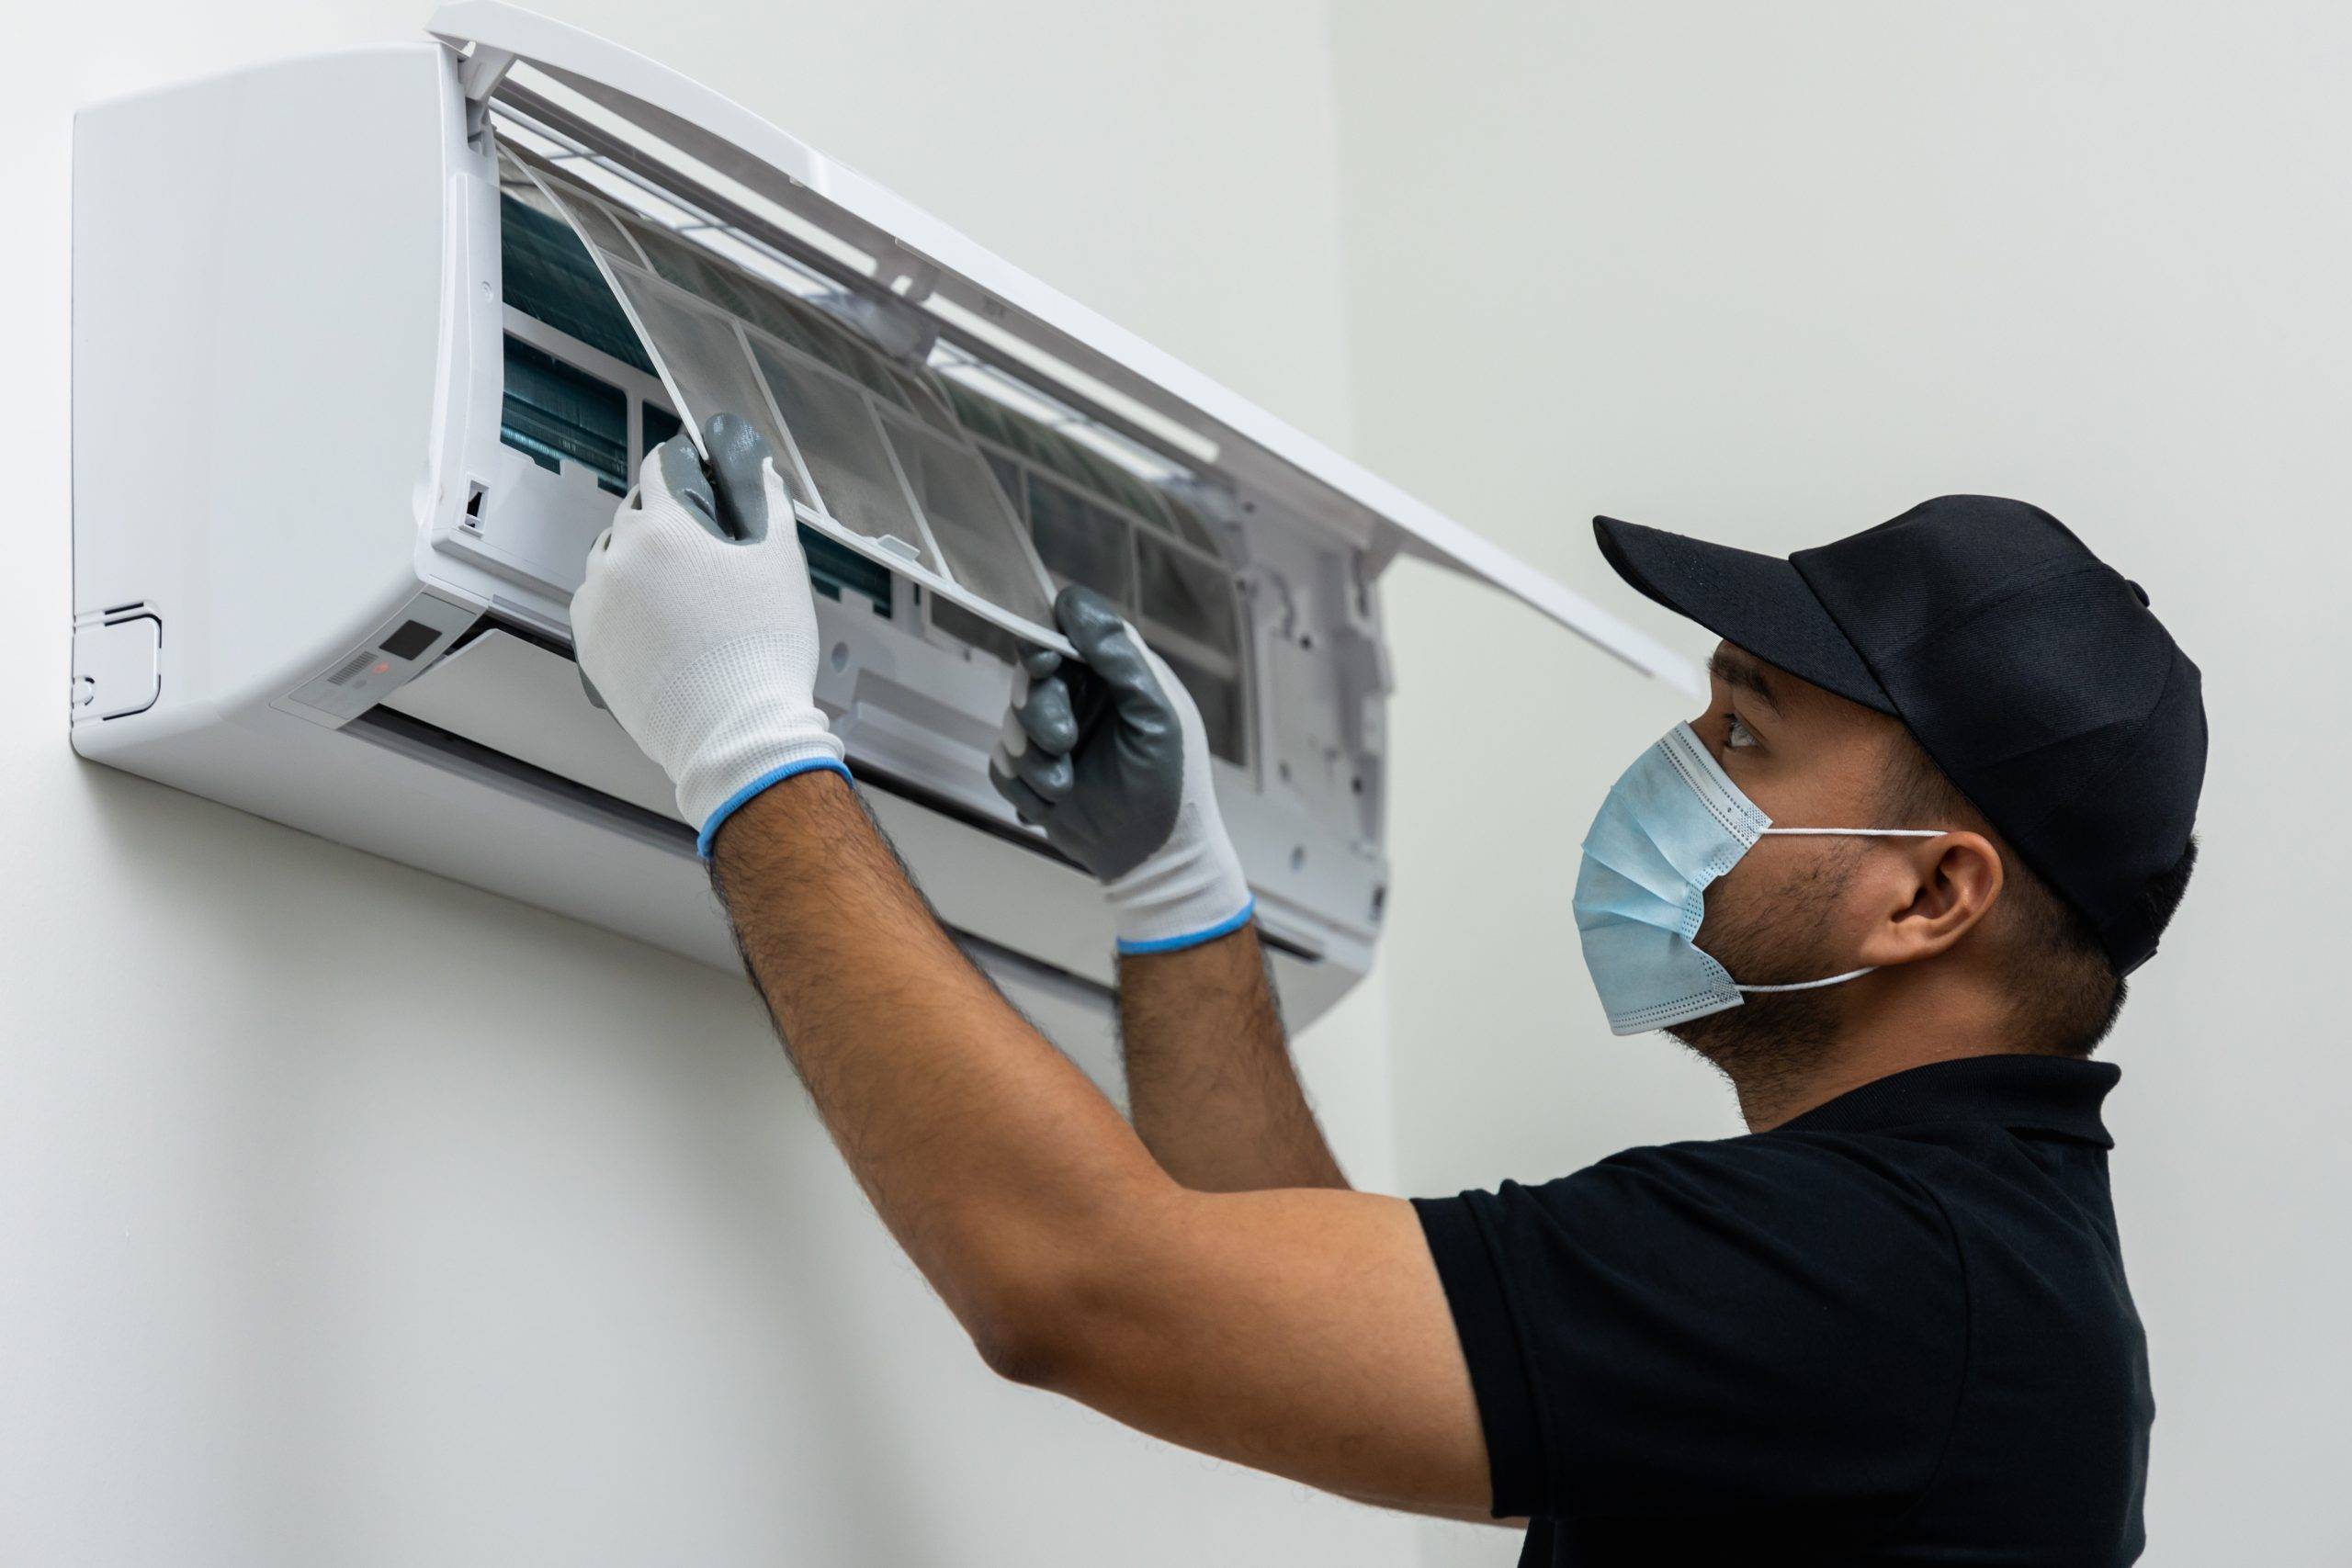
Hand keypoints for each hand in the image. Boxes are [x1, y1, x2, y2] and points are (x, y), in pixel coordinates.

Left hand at [571, 413, 846, 854]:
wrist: (736, 734)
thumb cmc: (763, 655)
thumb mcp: (781, 565)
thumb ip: (768, 505)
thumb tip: (760, 474)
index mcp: (666, 530)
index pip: (660, 469)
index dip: (680, 463)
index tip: (688, 469)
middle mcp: (620, 559)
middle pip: (633, 515)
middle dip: (661, 519)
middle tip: (695, 544)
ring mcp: (597, 603)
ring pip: (609, 560)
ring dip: (635, 561)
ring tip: (674, 592)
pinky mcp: (588, 645)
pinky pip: (594, 605)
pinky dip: (617, 603)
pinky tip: (651, 623)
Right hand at [989, 586, 1252, 952]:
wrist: (1154, 859)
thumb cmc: (1171, 784)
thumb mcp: (1157, 717)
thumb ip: (1122, 659)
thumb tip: (1076, 606)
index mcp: (1113, 672)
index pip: (1064, 629)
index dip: (1045, 638)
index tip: (1043, 662)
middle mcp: (1080, 696)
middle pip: (1029, 677)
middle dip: (1040, 712)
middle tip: (1063, 742)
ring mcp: (1051, 735)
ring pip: (1010, 724)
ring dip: (1034, 759)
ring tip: (1064, 787)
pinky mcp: (1030, 774)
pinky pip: (999, 765)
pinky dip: (1021, 786)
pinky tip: (1050, 804)